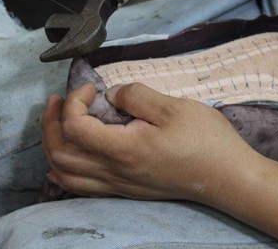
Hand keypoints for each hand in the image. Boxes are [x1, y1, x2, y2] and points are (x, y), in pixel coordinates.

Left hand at [41, 83, 257, 201]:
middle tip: (58, 100)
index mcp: (123, 149)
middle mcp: (115, 172)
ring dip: (53, 147)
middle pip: (60, 153)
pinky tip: (66, 162)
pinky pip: (81, 188)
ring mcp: (120, 185)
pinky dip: (64, 172)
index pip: (74, 127)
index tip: (92, 87)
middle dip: (50, 123)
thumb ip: (136, 95)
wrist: (227, 177)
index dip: (74, 101)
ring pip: (66, 174)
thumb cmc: (205, 141)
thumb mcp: (173, 107)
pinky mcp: (128, 190)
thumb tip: (112, 94)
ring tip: (56, 124)